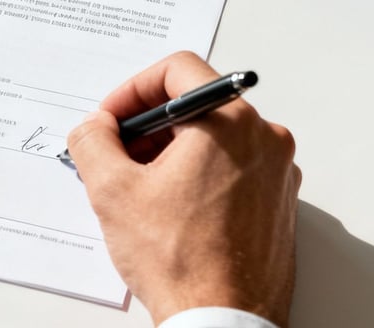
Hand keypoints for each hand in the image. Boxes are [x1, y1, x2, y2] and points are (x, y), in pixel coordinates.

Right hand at [67, 52, 299, 326]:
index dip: (134, 89)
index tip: (113, 119)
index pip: (178, 70)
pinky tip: (171, 210)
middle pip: (198, 105)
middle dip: (149, 126)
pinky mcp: (279, 204)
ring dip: (173, 153)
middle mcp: (265, 139)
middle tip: (118, 155)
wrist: (222, 321)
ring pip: (216, 139)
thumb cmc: (181, 262)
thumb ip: (93, 141)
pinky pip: (234, 170)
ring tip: (141, 189)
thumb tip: (95, 127)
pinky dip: (200, 177)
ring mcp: (278, 174)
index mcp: (231, 122)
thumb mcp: (112, 191)